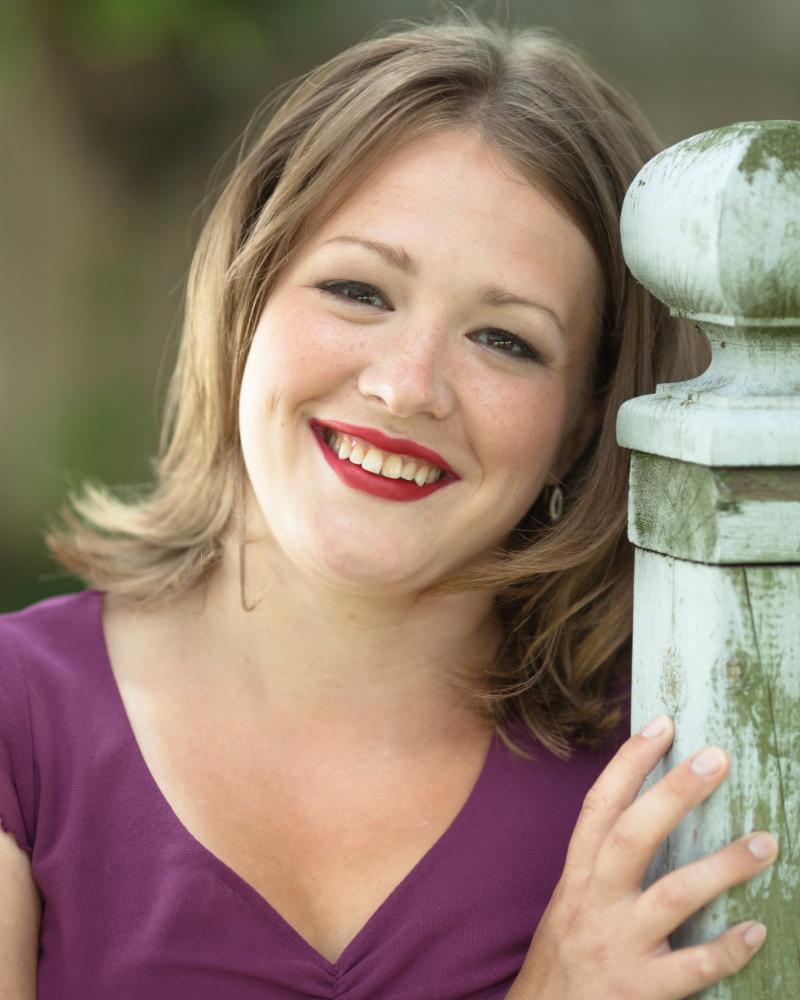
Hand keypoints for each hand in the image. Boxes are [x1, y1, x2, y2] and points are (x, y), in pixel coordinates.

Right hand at [507, 715, 776, 999]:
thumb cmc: (565, 956)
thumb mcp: (574, 901)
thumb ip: (606, 865)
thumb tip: (656, 816)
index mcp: (578, 875)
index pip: (600, 805)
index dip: (628, 762)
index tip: (662, 723)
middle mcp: (594, 901)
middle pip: (632, 835)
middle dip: (673, 793)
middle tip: (716, 758)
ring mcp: (616, 945)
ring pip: (670, 896)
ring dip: (720, 867)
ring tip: (765, 842)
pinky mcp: (638, 990)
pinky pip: (689, 968)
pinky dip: (724, 950)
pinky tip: (756, 931)